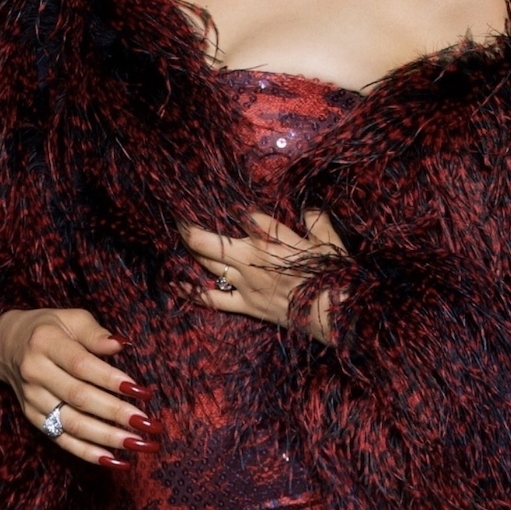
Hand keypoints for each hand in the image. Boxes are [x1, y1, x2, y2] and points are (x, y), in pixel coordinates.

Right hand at [0, 308, 161, 468]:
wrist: (8, 344)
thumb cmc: (49, 327)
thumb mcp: (71, 318)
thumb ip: (96, 334)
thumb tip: (122, 344)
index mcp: (45, 343)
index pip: (82, 365)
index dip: (112, 380)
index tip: (142, 391)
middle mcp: (36, 373)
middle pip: (79, 398)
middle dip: (116, 413)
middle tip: (148, 424)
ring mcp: (32, 399)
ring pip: (72, 423)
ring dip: (107, 437)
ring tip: (139, 444)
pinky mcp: (33, 418)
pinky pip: (61, 440)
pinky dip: (88, 452)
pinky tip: (114, 460)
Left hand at [178, 210, 346, 343]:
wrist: (334, 316)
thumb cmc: (332, 275)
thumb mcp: (329, 240)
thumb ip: (316, 218)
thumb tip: (309, 206)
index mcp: (269, 238)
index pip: (241, 214)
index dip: (228, 204)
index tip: (217, 194)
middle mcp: (250, 258)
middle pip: (209, 239)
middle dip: (190, 226)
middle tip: (178, 213)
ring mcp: (245, 283)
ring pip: (207, 263)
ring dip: (191, 249)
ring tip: (179, 235)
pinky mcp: (246, 305)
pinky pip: (213, 299)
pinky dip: (192, 292)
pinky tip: (176, 283)